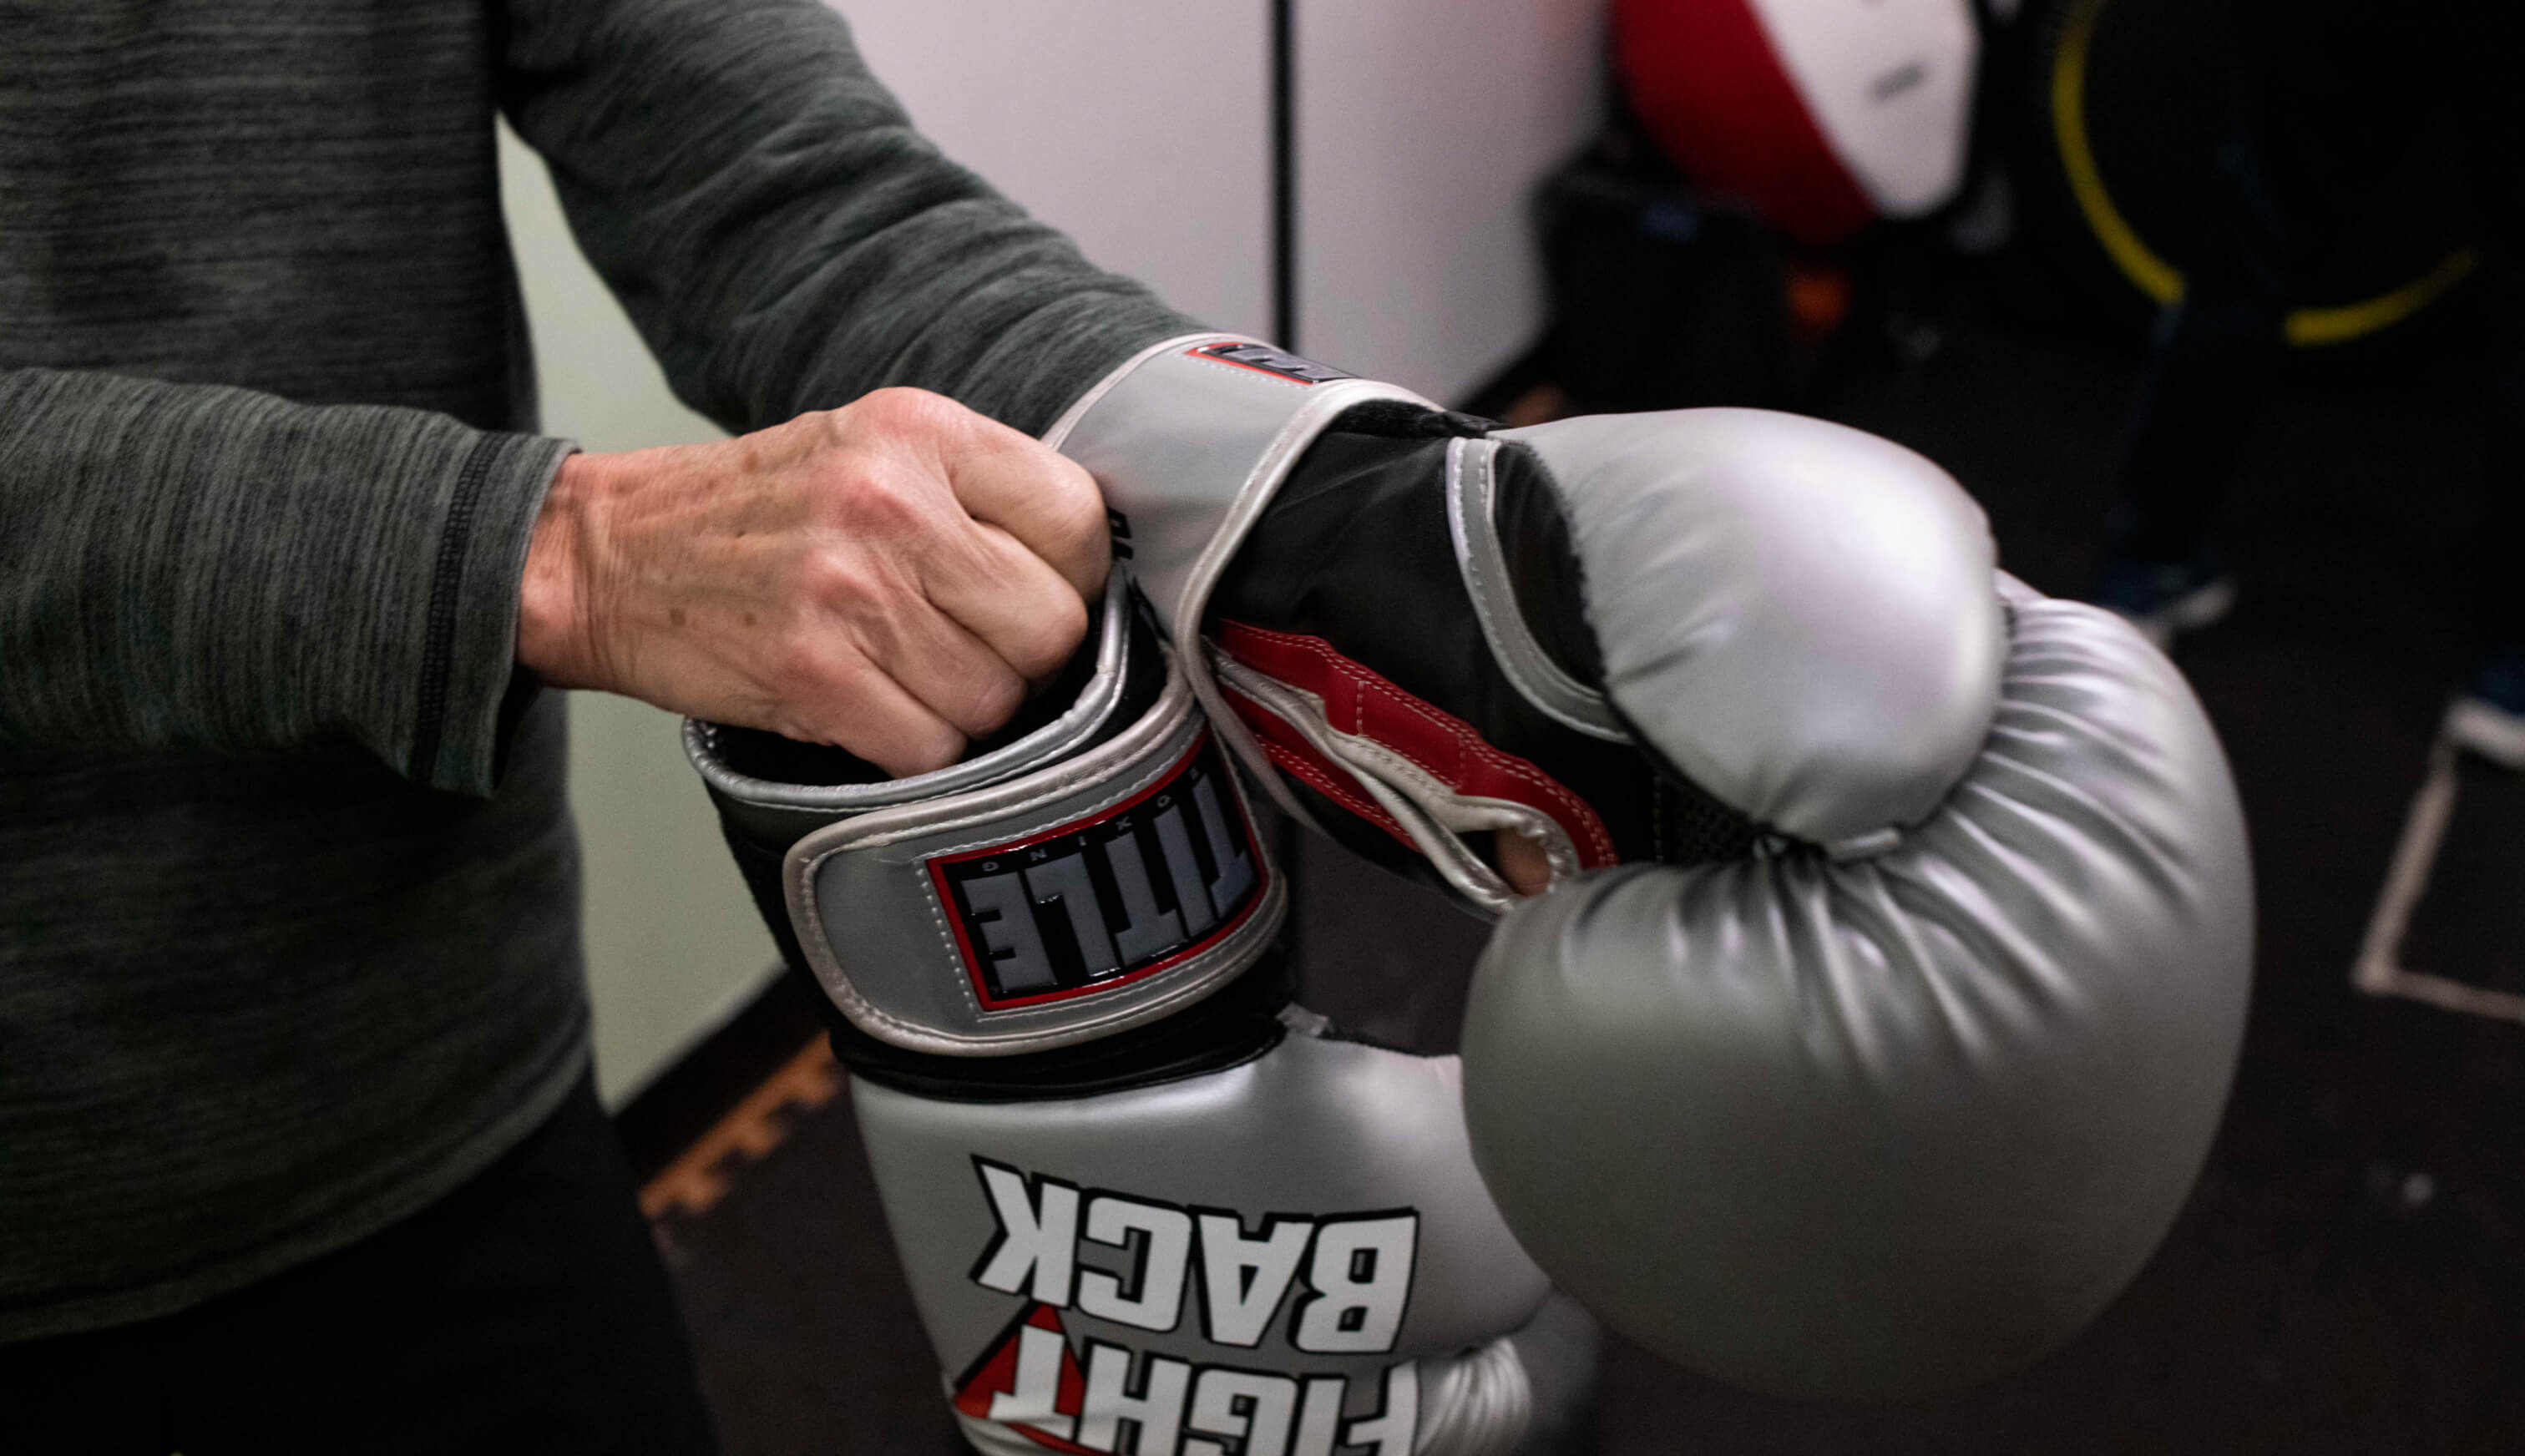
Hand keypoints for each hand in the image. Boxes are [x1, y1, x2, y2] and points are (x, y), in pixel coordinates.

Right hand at [518, 388, 1109, 777]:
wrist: (606, 554)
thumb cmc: (755, 513)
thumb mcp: (869, 449)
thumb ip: (976, 491)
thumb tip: (1090, 572)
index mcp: (921, 431)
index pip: (1080, 519)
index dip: (1072, 576)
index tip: (1031, 591)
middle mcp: (891, 502)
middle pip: (1051, 625)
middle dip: (1024, 657)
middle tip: (965, 646)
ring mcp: (850, 592)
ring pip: (995, 699)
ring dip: (962, 708)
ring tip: (902, 671)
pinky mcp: (813, 676)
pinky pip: (930, 749)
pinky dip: (912, 748)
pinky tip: (868, 707)